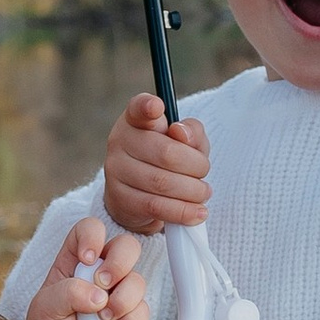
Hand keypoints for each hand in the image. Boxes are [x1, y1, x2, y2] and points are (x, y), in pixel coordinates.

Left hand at [23, 215, 150, 319]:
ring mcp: (119, 293)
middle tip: (103, 284)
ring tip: (102, 319)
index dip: (93, 235)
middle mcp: (101, 272)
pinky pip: (143, 310)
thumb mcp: (44, 309)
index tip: (86, 259)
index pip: (90, 229)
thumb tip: (99, 296)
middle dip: (119, 263)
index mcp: (75, 260)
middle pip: (127, 245)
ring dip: (122, 300)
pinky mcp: (132, 316)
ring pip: (138, 280)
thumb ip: (66, 293)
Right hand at [102, 91, 209, 231]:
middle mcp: (120, 141)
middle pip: (166, 153)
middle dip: (196, 166)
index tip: (157, 107)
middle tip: (204, 172)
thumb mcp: (185, 141)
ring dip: (192, 191)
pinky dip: (182, 211)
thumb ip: (191, 131)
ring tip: (203, 192)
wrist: (139, 196)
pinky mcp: (119, 199)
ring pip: (162, 183)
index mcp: (135, 119)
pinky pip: (155, 206)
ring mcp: (116, 170)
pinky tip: (197, 212)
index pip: (138, 108)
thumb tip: (181, 133)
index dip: (147, 106)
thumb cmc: (166, 160)